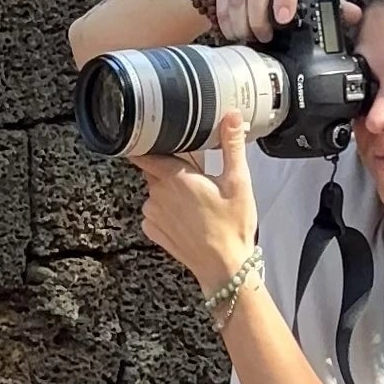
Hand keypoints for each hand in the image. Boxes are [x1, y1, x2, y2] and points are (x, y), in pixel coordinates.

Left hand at [137, 112, 257, 299]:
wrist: (225, 268)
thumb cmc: (232, 227)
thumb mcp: (238, 182)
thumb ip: (232, 145)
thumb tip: (232, 116)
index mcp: (175, 178)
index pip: (145, 151)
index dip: (146, 141)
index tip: (151, 134)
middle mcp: (157, 194)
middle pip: (154, 169)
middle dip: (170, 168)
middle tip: (195, 174)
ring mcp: (152, 214)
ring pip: (155, 191)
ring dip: (169, 190)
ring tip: (195, 199)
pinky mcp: (153, 231)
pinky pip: (154, 211)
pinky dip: (166, 210)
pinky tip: (187, 216)